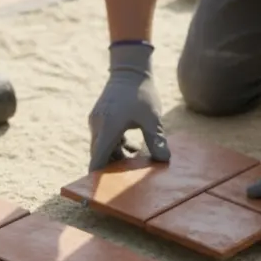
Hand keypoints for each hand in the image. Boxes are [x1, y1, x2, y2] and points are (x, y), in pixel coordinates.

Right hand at [87, 42, 170, 171]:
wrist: (130, 68)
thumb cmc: (142, 93)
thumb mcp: (152, 118)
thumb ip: (156, 139)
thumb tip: (163, 160)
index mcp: (108, 128)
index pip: (97, 159)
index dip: (97, 177)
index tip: (101, 191)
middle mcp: (98, 126)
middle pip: (99, 156)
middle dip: (111, 169)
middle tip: (126, 180)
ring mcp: (97, 121)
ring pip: (102, 147)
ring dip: (116, 156)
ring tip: (135, 160)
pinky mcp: (101, 117)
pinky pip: (105, 138)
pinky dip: (116, 145)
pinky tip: (133, 147)